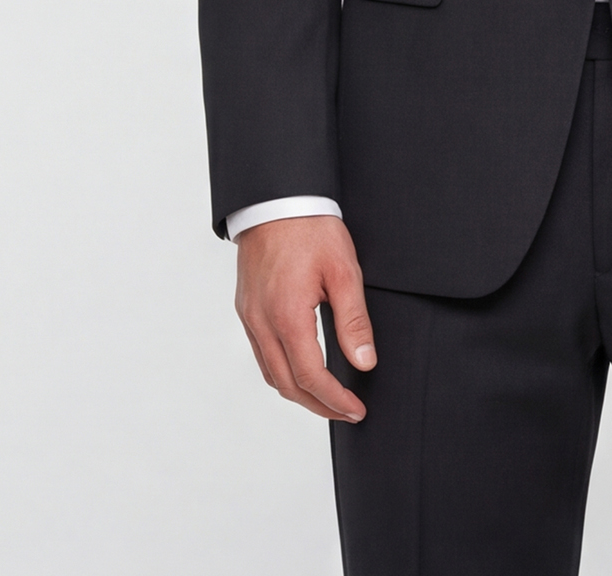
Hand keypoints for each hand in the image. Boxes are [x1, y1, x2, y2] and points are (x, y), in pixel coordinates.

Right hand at [234, 215, 375, 421]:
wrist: (276, 199)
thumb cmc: (310, 228)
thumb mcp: (343, 271)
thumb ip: (354, 320)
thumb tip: (364, 362)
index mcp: (287, 315)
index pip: (310, 377)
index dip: (334, 400)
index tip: (355, 410)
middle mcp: (261, 322)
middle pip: (286, 385)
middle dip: (318, 406)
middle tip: (346, 412)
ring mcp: (249, 316)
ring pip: (270, 373)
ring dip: (298, 392)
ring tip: (327, 397)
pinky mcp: (246, 308)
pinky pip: (260, 354)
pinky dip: (281, 371)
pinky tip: (300, 369)